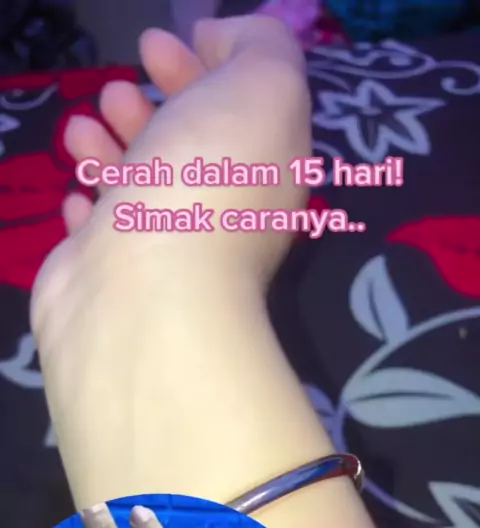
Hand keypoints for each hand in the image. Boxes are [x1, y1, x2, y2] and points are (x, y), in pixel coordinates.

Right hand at [30, 18, 310, 506]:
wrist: (147, 293)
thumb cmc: (207, 182)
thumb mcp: (264, 87)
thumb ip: (261, 48)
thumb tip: (223, 42)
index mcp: (263, 173)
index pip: (240, 114)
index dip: (203, 67)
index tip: (158, 45)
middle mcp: (219, 215)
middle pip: (186, 151)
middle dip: (152, 109)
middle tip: (118, 90)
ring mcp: (163, 251)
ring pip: (139, 188)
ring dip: (113, 149)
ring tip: (84, 128)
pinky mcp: (112, 278)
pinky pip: (102, 235)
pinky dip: (92, 209)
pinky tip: (79, 194)